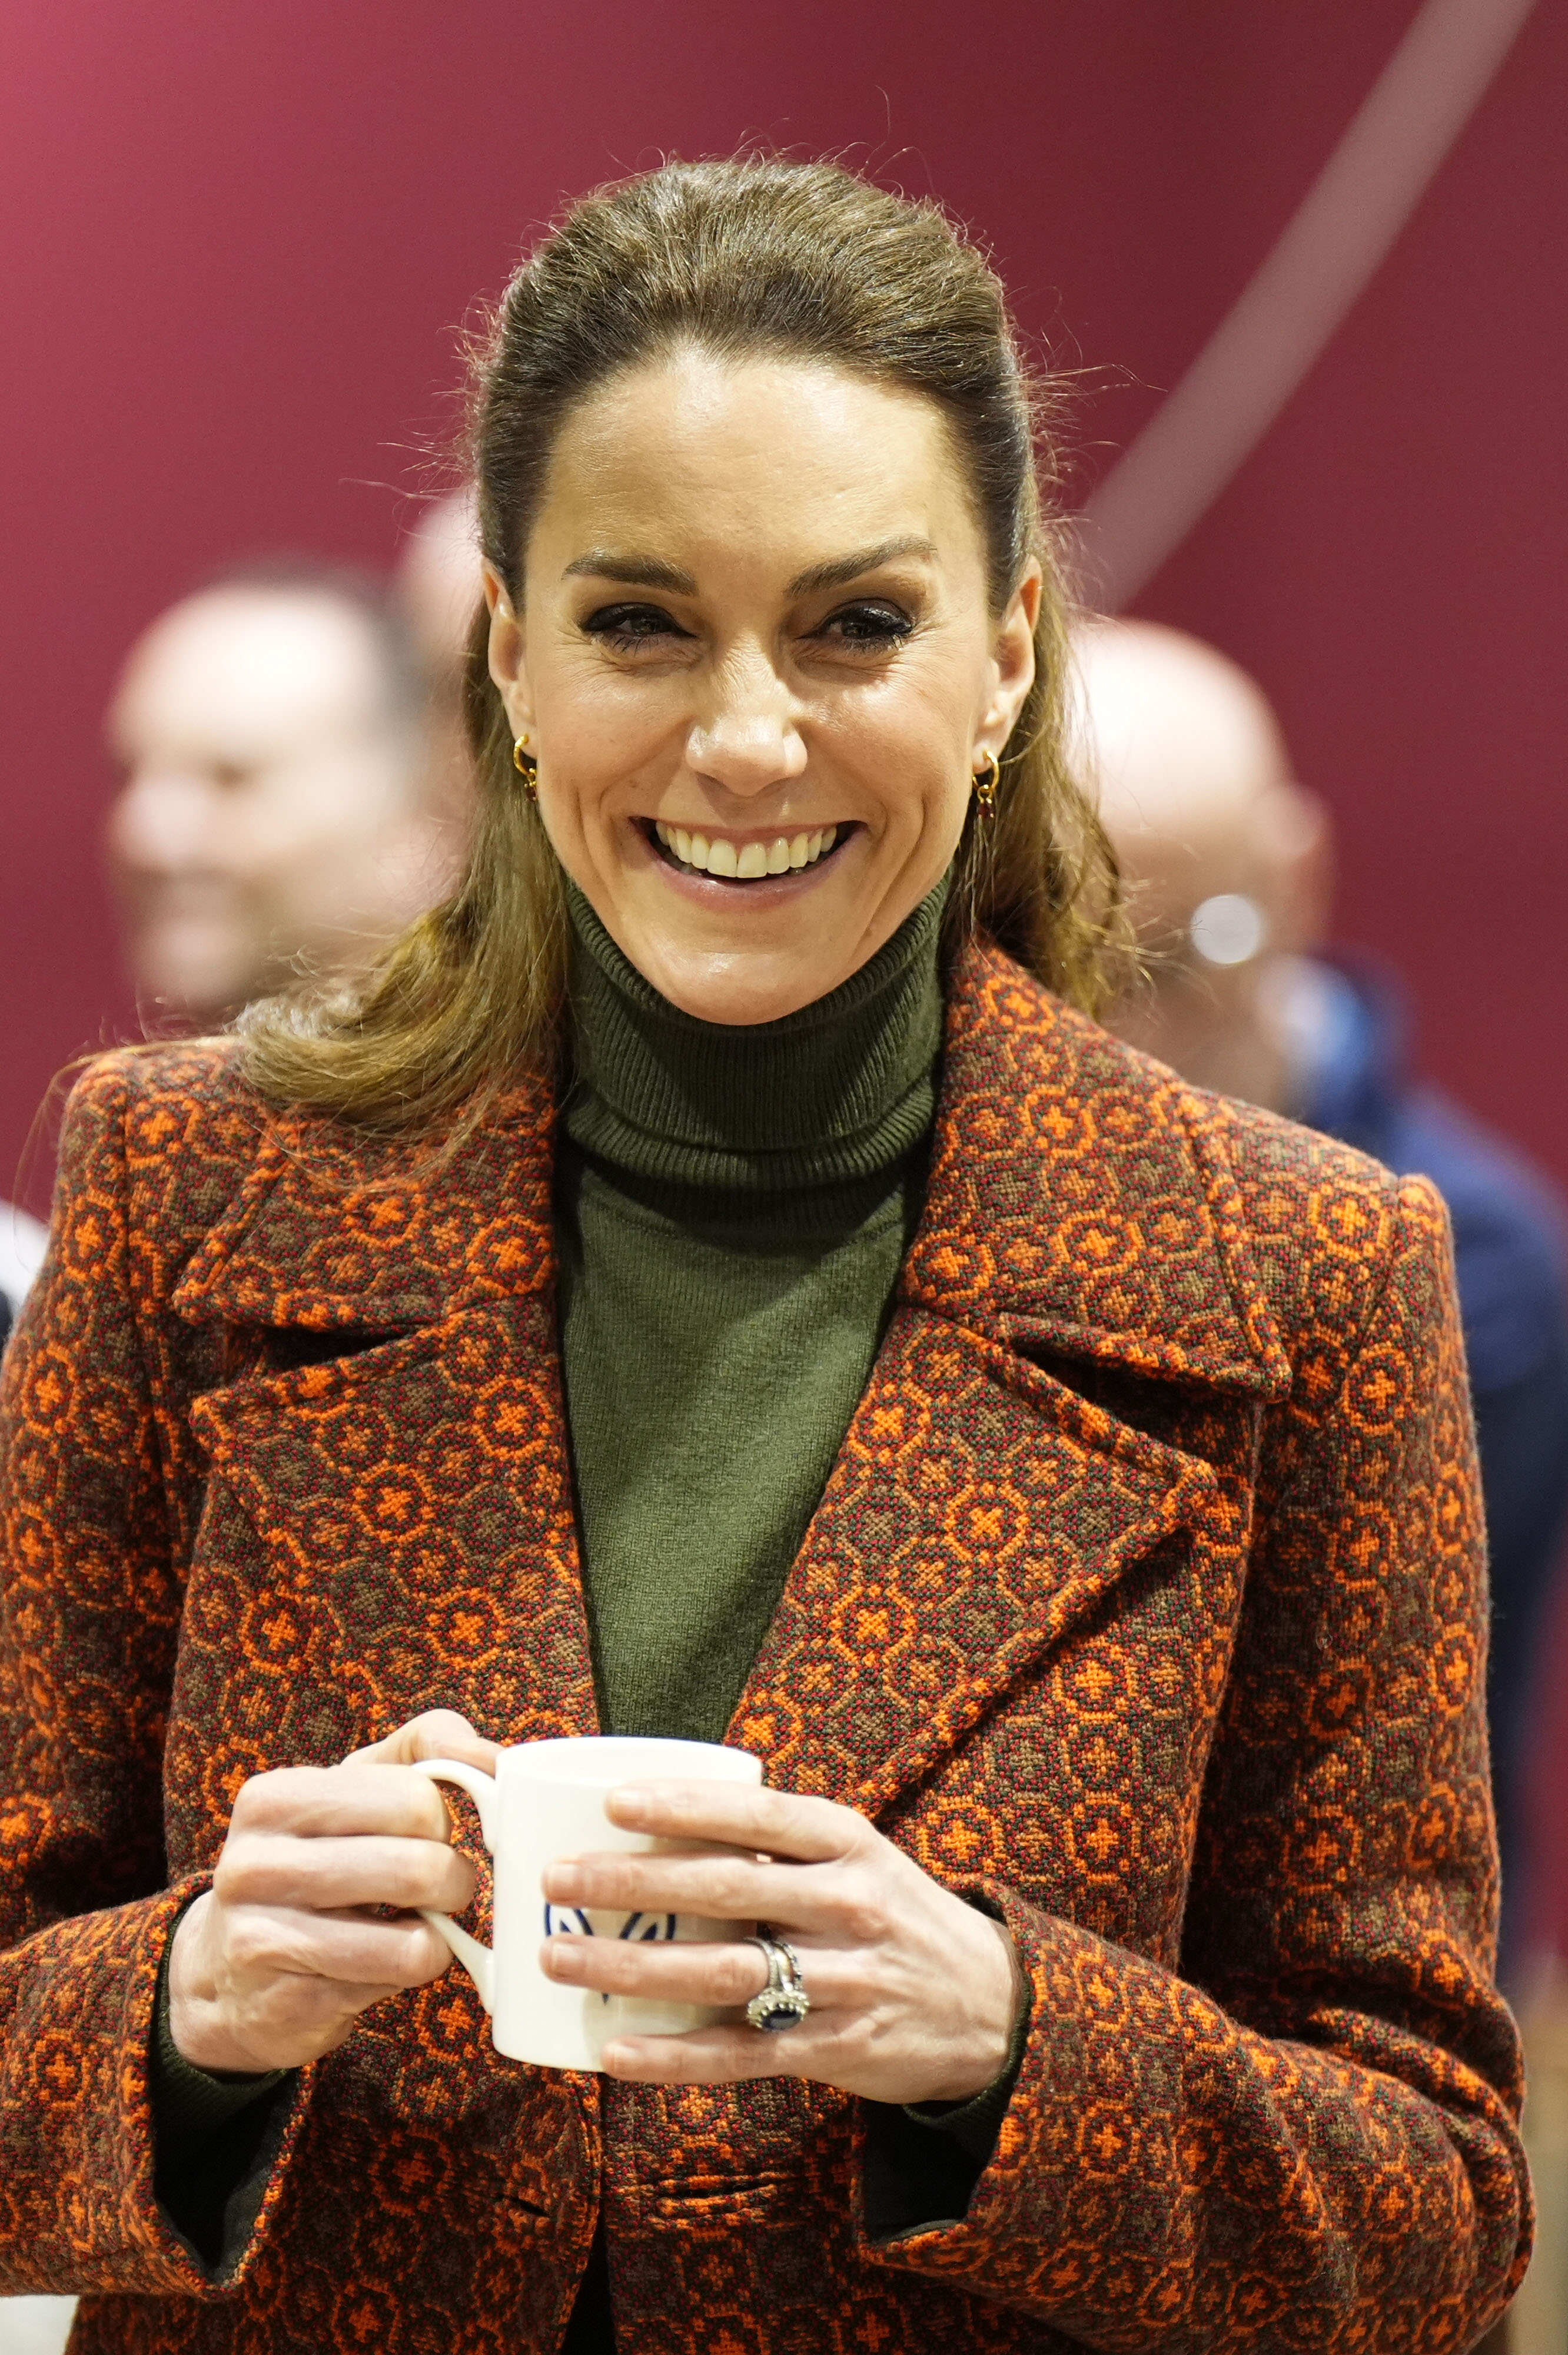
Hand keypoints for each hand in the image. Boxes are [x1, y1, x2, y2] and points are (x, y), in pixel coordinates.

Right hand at [167, 1710, 498, 2074]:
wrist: (226, 1974)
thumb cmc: (313, 1862)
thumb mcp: (351, 1790)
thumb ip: (424, 1750)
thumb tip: (490, 1756)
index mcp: (276, 1798)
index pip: (416, 1797)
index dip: (441, 1821)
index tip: (427, 1835)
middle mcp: (257, 1865)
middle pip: (421, 1866)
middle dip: (453, 1880)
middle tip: (439, 1887)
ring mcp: (264, 1939)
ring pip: (416, 1938)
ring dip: (439, 1933)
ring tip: (415, 1924)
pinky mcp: (287, 2004)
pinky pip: (395, 1984)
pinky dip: (409, 1971)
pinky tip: (381, 1962)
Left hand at [540, 1781, 1022, 2103]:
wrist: (993, 2004)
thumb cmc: (895, 1914)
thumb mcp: (858, 1857)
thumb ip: (779, 1844)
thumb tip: (667, 1815)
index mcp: (848, 1842)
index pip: (758, 1815)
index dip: (685, 1806)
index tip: (614, 1803)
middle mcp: (847, 1905)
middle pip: (725, 1889)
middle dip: (633, 1883)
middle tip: (559, 1881)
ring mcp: (844, 1980)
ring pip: (722, 1972)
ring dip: (634, 1964)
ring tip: (560, 1958)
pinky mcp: (837, 2049)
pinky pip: (743, 2055)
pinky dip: (675, 2056)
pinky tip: (615, 2049)